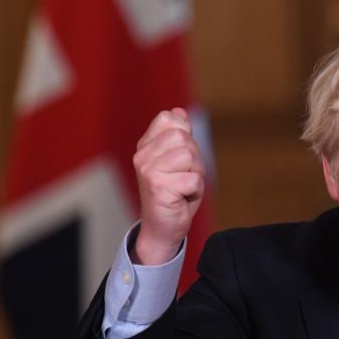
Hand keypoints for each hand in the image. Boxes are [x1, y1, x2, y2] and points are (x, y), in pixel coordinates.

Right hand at [132, 108, 205, 264]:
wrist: (163, 227)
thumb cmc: (174, 194)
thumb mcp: (179, 161)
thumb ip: (179, 137)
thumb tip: (179, 111)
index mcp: (146, 146)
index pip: (170, 119)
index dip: (185, 135)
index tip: (179, 159)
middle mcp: (143, 156)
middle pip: (184, 137)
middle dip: (194, 158)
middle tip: (184, 176)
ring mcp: (148, 170)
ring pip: (189, 156)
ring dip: (195, 174)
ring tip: (183, 187)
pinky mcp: (158, 186)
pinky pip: (193, 178)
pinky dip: (195, 190)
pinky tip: (182, 198)